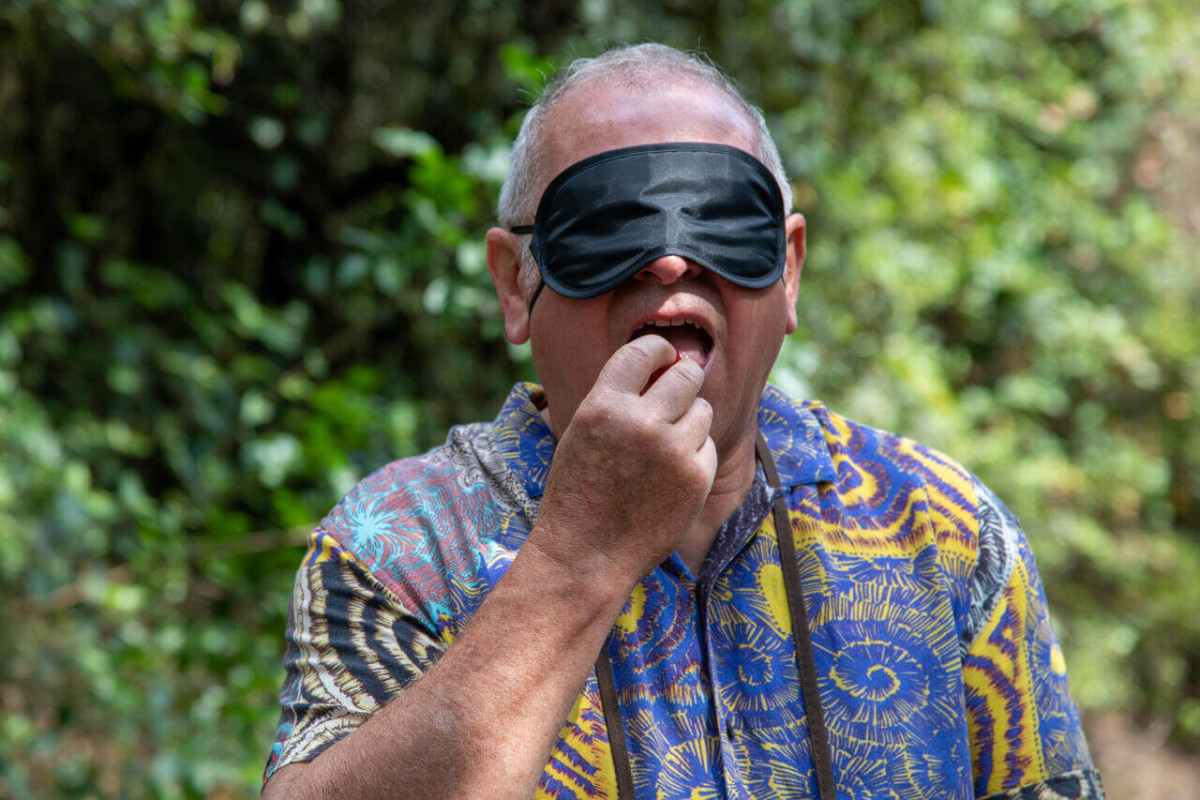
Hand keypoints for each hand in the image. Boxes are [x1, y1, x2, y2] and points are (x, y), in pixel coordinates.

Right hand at [528, 335, 717, 589]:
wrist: (585, 554)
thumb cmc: (579, 492)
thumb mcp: (583, 433)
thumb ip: (618, 399)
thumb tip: (663, 366)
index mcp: (603, 405)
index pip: (644, 350)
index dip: (660, 349)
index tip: (666, 355)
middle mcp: (640, 421)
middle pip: (687, 374)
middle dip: (684, 381)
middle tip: (677, 396)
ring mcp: (672, 449)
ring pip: (703, 410)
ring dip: (690, 422)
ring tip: (663, 450)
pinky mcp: (696, 477)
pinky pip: (709, 446)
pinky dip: (696, 456)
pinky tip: (670, 477)